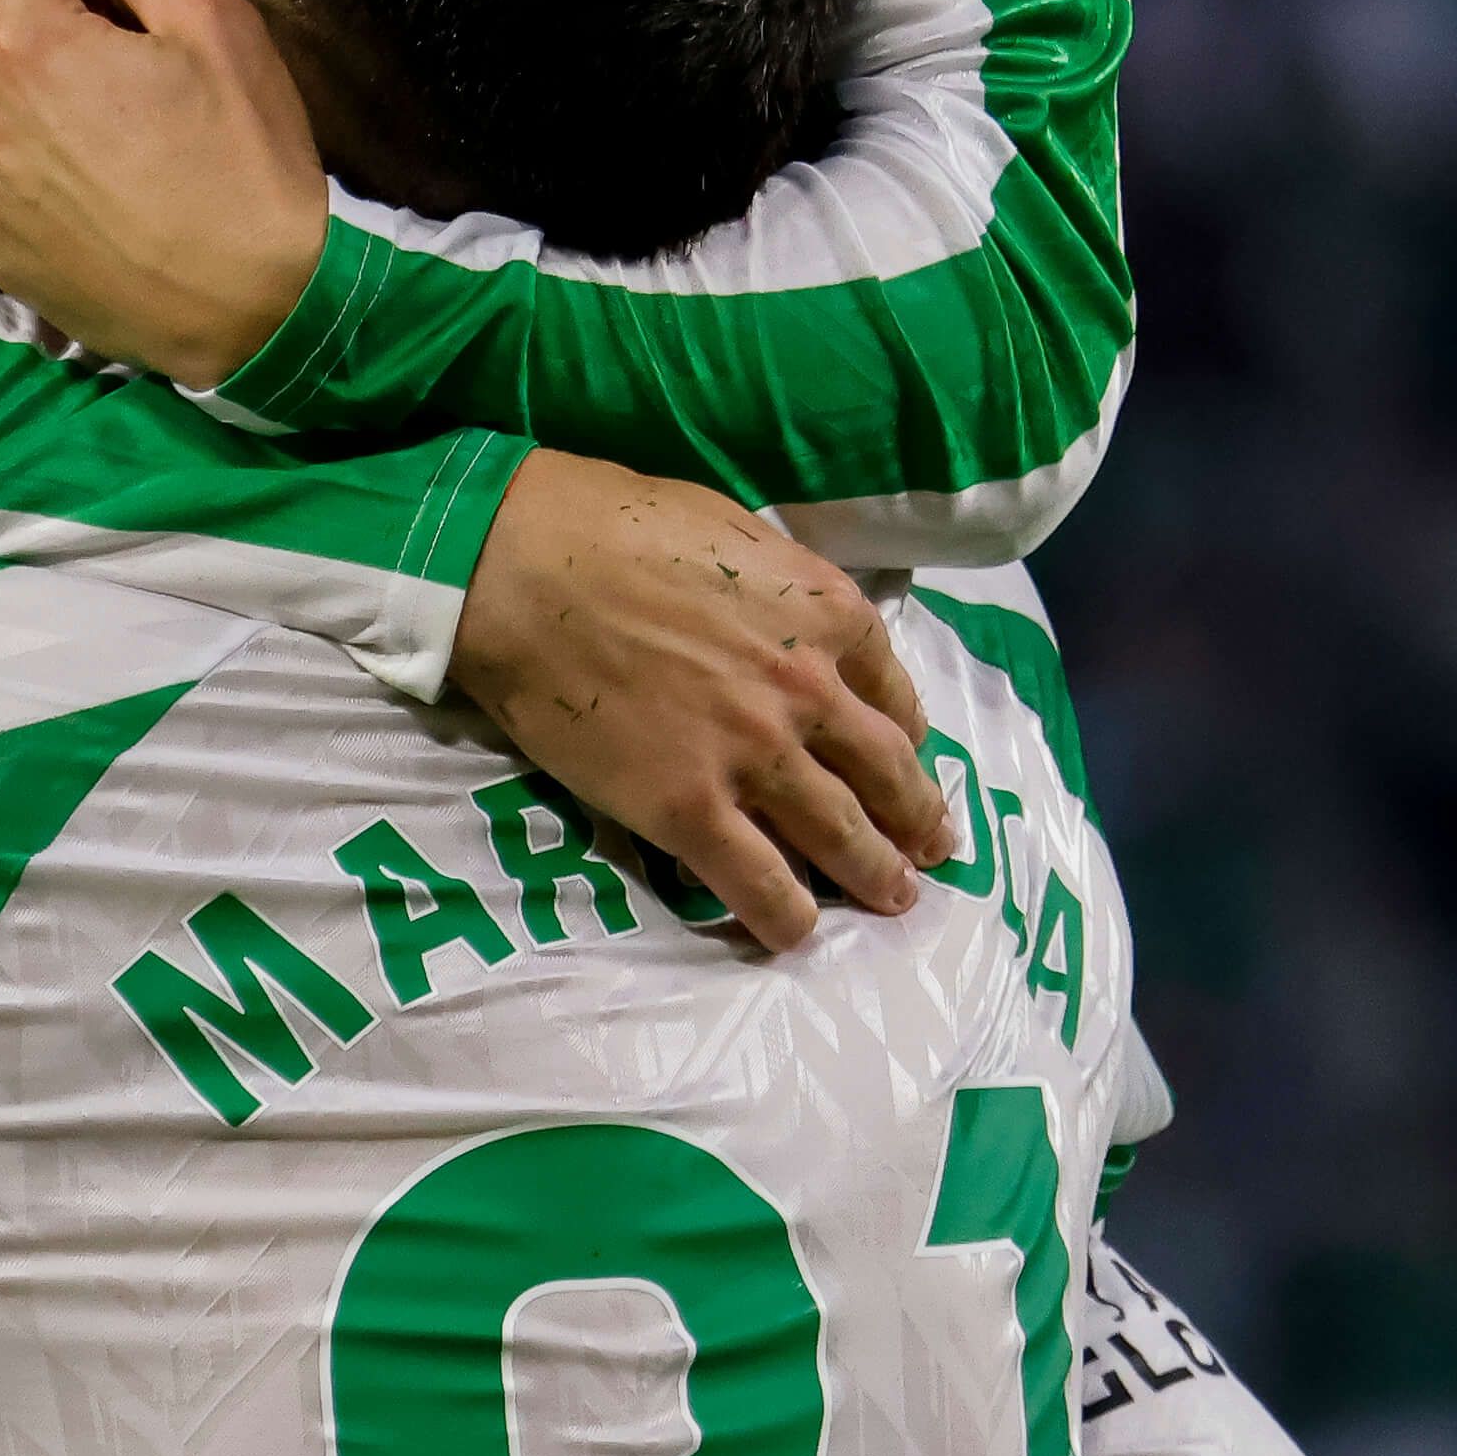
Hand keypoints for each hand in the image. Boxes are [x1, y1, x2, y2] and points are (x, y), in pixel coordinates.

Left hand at [0, 0, 326, 385]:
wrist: (264, 319)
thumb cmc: (249, 163)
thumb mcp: (212, 29)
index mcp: (27, 44)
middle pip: (4, 18)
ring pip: (2, 99)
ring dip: (42, 77)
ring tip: (116, 95)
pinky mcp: (2, 253)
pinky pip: (11, 173)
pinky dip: (45, 153)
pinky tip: (107, 167)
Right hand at [449, 452, 948, 952]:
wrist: (525, 565)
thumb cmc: (616, 524)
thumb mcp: (737, 532)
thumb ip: (785, 587)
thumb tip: (792, 621)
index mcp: (828, 614)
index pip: (895, 695)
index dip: (905, 737)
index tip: (903, 758)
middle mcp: (812, 691)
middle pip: (888, 774)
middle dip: (917, 819)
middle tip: (931, 850)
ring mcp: (755, 757)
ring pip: (842, 837)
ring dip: (875, 876)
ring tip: (893, 898)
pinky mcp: (690, 810)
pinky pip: (761, 883)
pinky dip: (789, 916)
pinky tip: (798, 931)